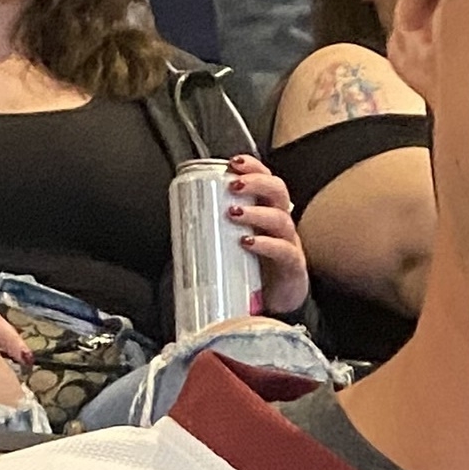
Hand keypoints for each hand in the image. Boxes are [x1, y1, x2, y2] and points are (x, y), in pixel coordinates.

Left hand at [225, 153, 308, 317]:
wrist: (272, 306)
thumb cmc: (251, 271)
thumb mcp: (230, 244)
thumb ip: (211, 230)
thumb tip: (176, 222)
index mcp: (266, 212)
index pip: (265, 180)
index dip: (253, 167)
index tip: (233, 163)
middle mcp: (280, 224)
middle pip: (278, 191)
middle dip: (256, 182)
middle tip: (234, 186)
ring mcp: (288, 244)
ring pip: (281, 218)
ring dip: (256, 212)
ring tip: (235, 214)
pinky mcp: (292, 267)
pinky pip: (284, 251)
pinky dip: (267, 244)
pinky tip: (249, 242)